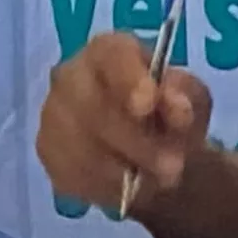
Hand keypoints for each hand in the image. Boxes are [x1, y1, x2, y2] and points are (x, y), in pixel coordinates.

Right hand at [37, 31, 212, 212]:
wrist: (150, 150)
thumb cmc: (170, 114)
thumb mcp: (192, 100)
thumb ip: (186, 98)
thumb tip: (177, 108)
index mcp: (108, 52)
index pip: (110, 55)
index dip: (127, 79)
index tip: (148, 107)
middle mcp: (70, 75)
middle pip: (90, 106)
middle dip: (133, 140)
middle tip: (172, 168)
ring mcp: (52, 113)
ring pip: (79, 144)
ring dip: (121, 169)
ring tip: (157, 181)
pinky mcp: (45, 149)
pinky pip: (70, 169)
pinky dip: (103, 184)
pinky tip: (127, 186)